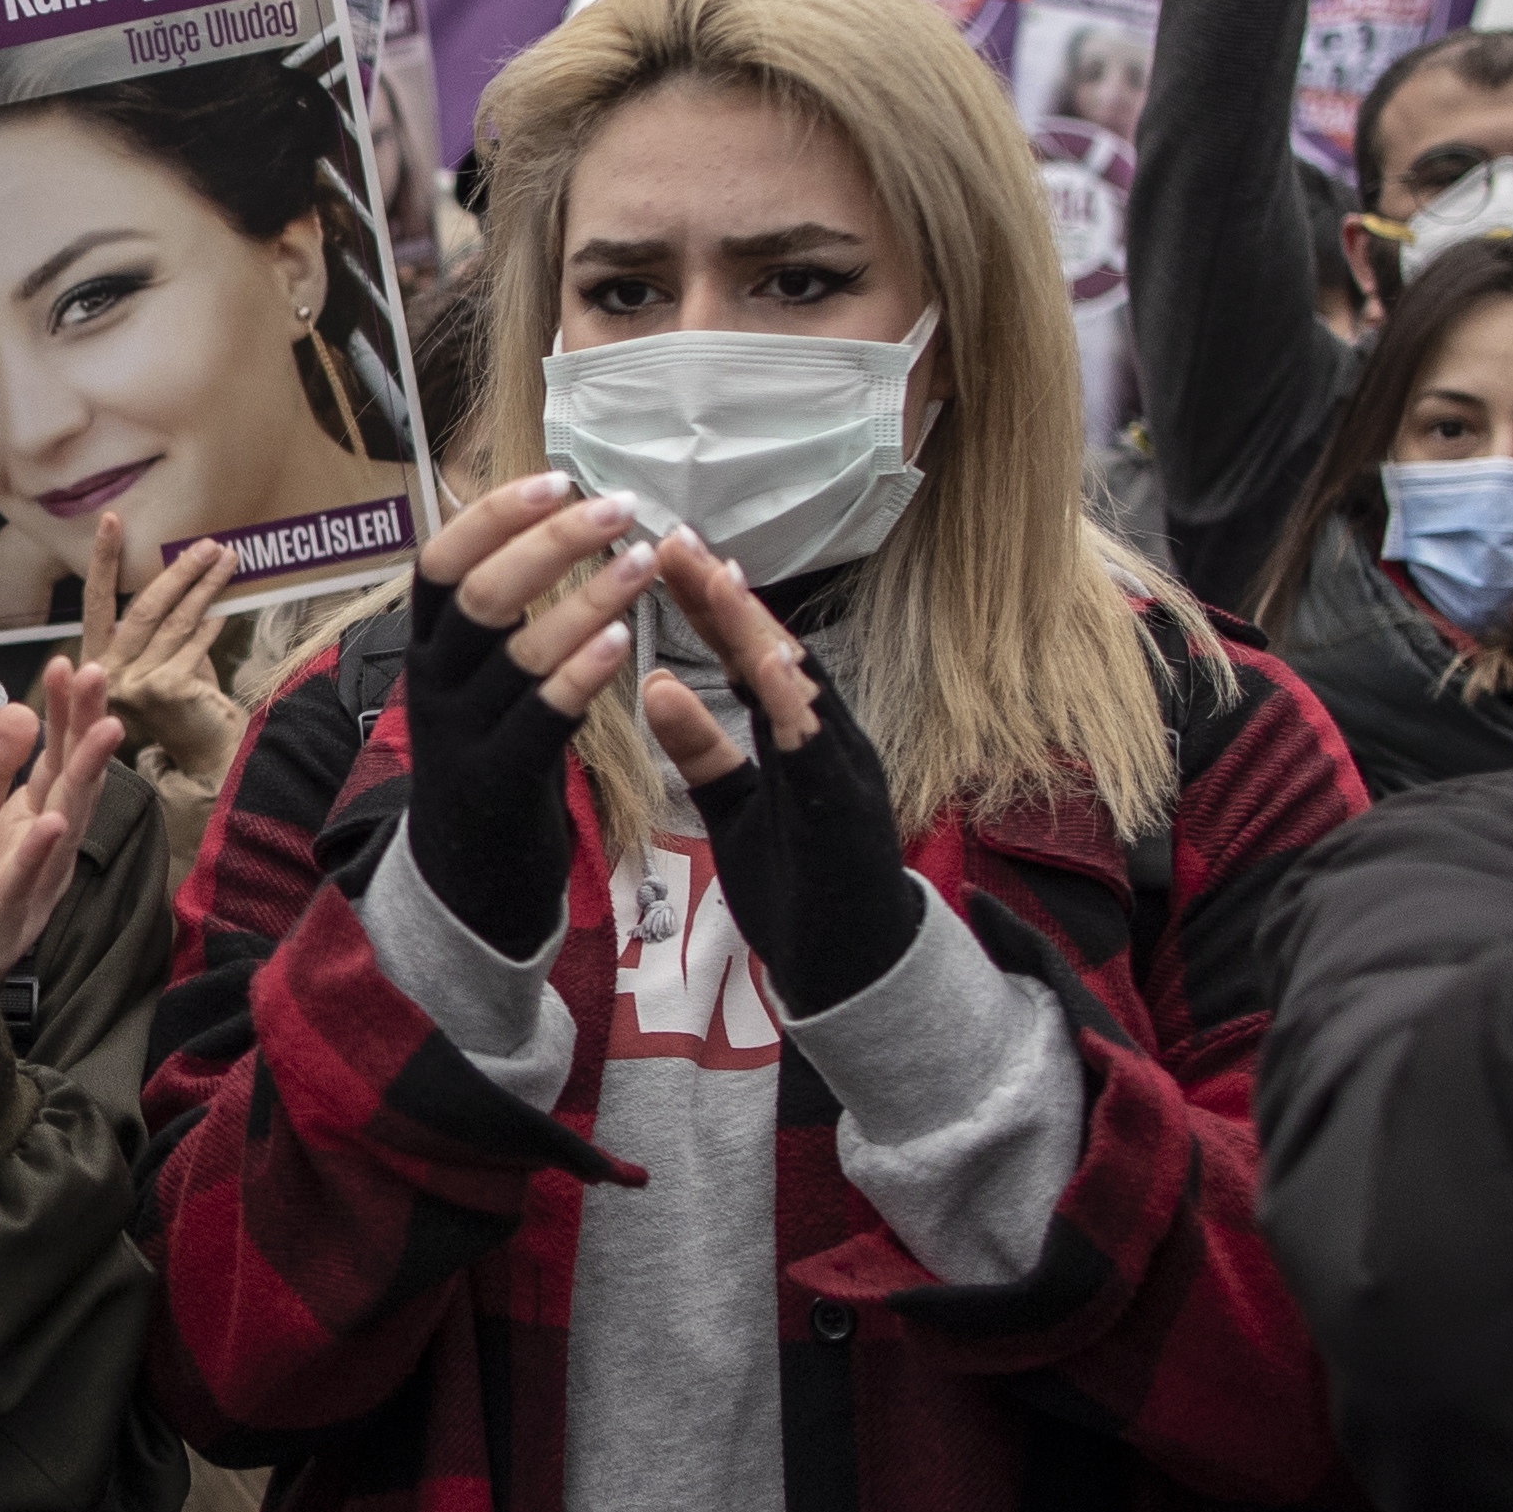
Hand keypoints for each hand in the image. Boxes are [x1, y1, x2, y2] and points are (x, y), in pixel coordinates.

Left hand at [0, 664, 125, 1042]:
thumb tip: (21, 708)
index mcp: (29, 826)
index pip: (57, 759)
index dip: (65, 712)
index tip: (69, 663)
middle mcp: (40, 858)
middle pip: (71, 785)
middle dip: (85, 730)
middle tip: (97, 674)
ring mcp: (24, 898)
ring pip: (61, 834)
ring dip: (81, 782)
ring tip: (100, 732)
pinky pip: (17, 895)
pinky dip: (33, 860)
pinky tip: (48, 823)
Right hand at [79, 512, 238, 778]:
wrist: (205, 753)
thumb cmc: (184, 699)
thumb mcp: (163, 656)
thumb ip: (163, 623)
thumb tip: (187, 566)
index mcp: (97, 660)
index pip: (96, 602)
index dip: (103, 560)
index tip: (112, 521)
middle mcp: (107, 673)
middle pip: (143, 608)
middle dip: (179, 571)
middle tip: (207, 544)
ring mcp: (134, 683)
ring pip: (174, 621)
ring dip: (205, 587)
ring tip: (228, 561)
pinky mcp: (165, 689)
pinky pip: (195, 642)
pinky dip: (213, 620)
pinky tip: (227, 604)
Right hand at [402, 470, 652, 956]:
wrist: (463, 874)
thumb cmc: (486, 752)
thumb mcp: (471, 680)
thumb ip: (496, 616)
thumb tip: (541, 525)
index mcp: (426, 647)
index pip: (440, 562)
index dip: (494, 515)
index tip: (556, 479)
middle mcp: (434, 683)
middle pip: (479, 594)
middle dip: (551, 542)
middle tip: (618, 508)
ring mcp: (463, 733)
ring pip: (518, 651)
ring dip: (586, 597)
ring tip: (644, 560)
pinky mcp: (498, 780)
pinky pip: (540, 717)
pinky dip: (580, 673)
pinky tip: (623, 640)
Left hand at [635, 528, 920, 1018]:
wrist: (857, 973)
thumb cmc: (801, 883)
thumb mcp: (737, 807)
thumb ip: (703, 748)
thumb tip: (655, 684)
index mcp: (802, 737)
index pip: (755, 656)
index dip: (715, 604)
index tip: (668, 554)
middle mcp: (831, 740)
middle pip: (778, 651)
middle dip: (727, 596)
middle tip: (673, 538)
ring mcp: (846, 771)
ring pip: (805, 685)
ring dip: (758, 630)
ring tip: (712, 575)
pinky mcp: (849, 811)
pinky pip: (822, 749)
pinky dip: (797, 703)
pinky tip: (768, 664)